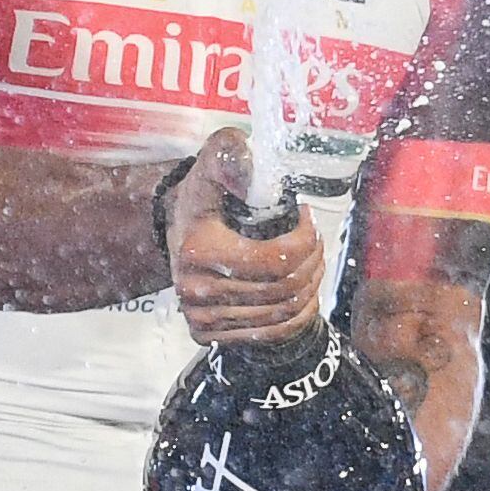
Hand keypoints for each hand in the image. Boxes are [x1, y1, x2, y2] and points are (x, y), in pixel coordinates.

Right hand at [167, 127, 322, 346]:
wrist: (174, 229)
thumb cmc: (201, 197)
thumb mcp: (212, 165)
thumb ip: (230, 155)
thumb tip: (250, 170)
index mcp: (198, 251)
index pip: (276, 260)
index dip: (305, 239)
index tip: (307, 216)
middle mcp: (196, 292)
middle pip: (283, 289)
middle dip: (312, 259)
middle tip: (315, 237)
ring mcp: (201, 318)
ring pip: (283, 313)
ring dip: (309, 285)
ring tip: (310, 258)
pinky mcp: (207, 335)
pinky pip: (271, 334)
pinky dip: (297, 314)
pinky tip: (301, 289)